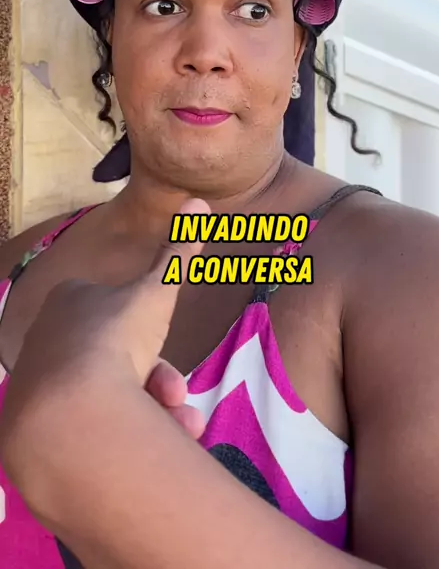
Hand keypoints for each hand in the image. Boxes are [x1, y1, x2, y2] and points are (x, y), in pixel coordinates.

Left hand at [0, 197, 210, 513]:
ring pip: (108, 396)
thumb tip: (198, 200)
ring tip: (177, 427)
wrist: (70, 412)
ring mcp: (39, 384)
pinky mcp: (35, 427)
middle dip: (157, 381)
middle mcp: (49, 338)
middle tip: (178, 401)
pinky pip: (89, 428)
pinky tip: (148, 443)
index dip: (151, 334)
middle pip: (117, 358)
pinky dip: (122, 434)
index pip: (118, 312)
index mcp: (70, 300)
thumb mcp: (157, 293)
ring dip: (151, 411)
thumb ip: (178, 253)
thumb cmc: (115, 339)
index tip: (170, 352)